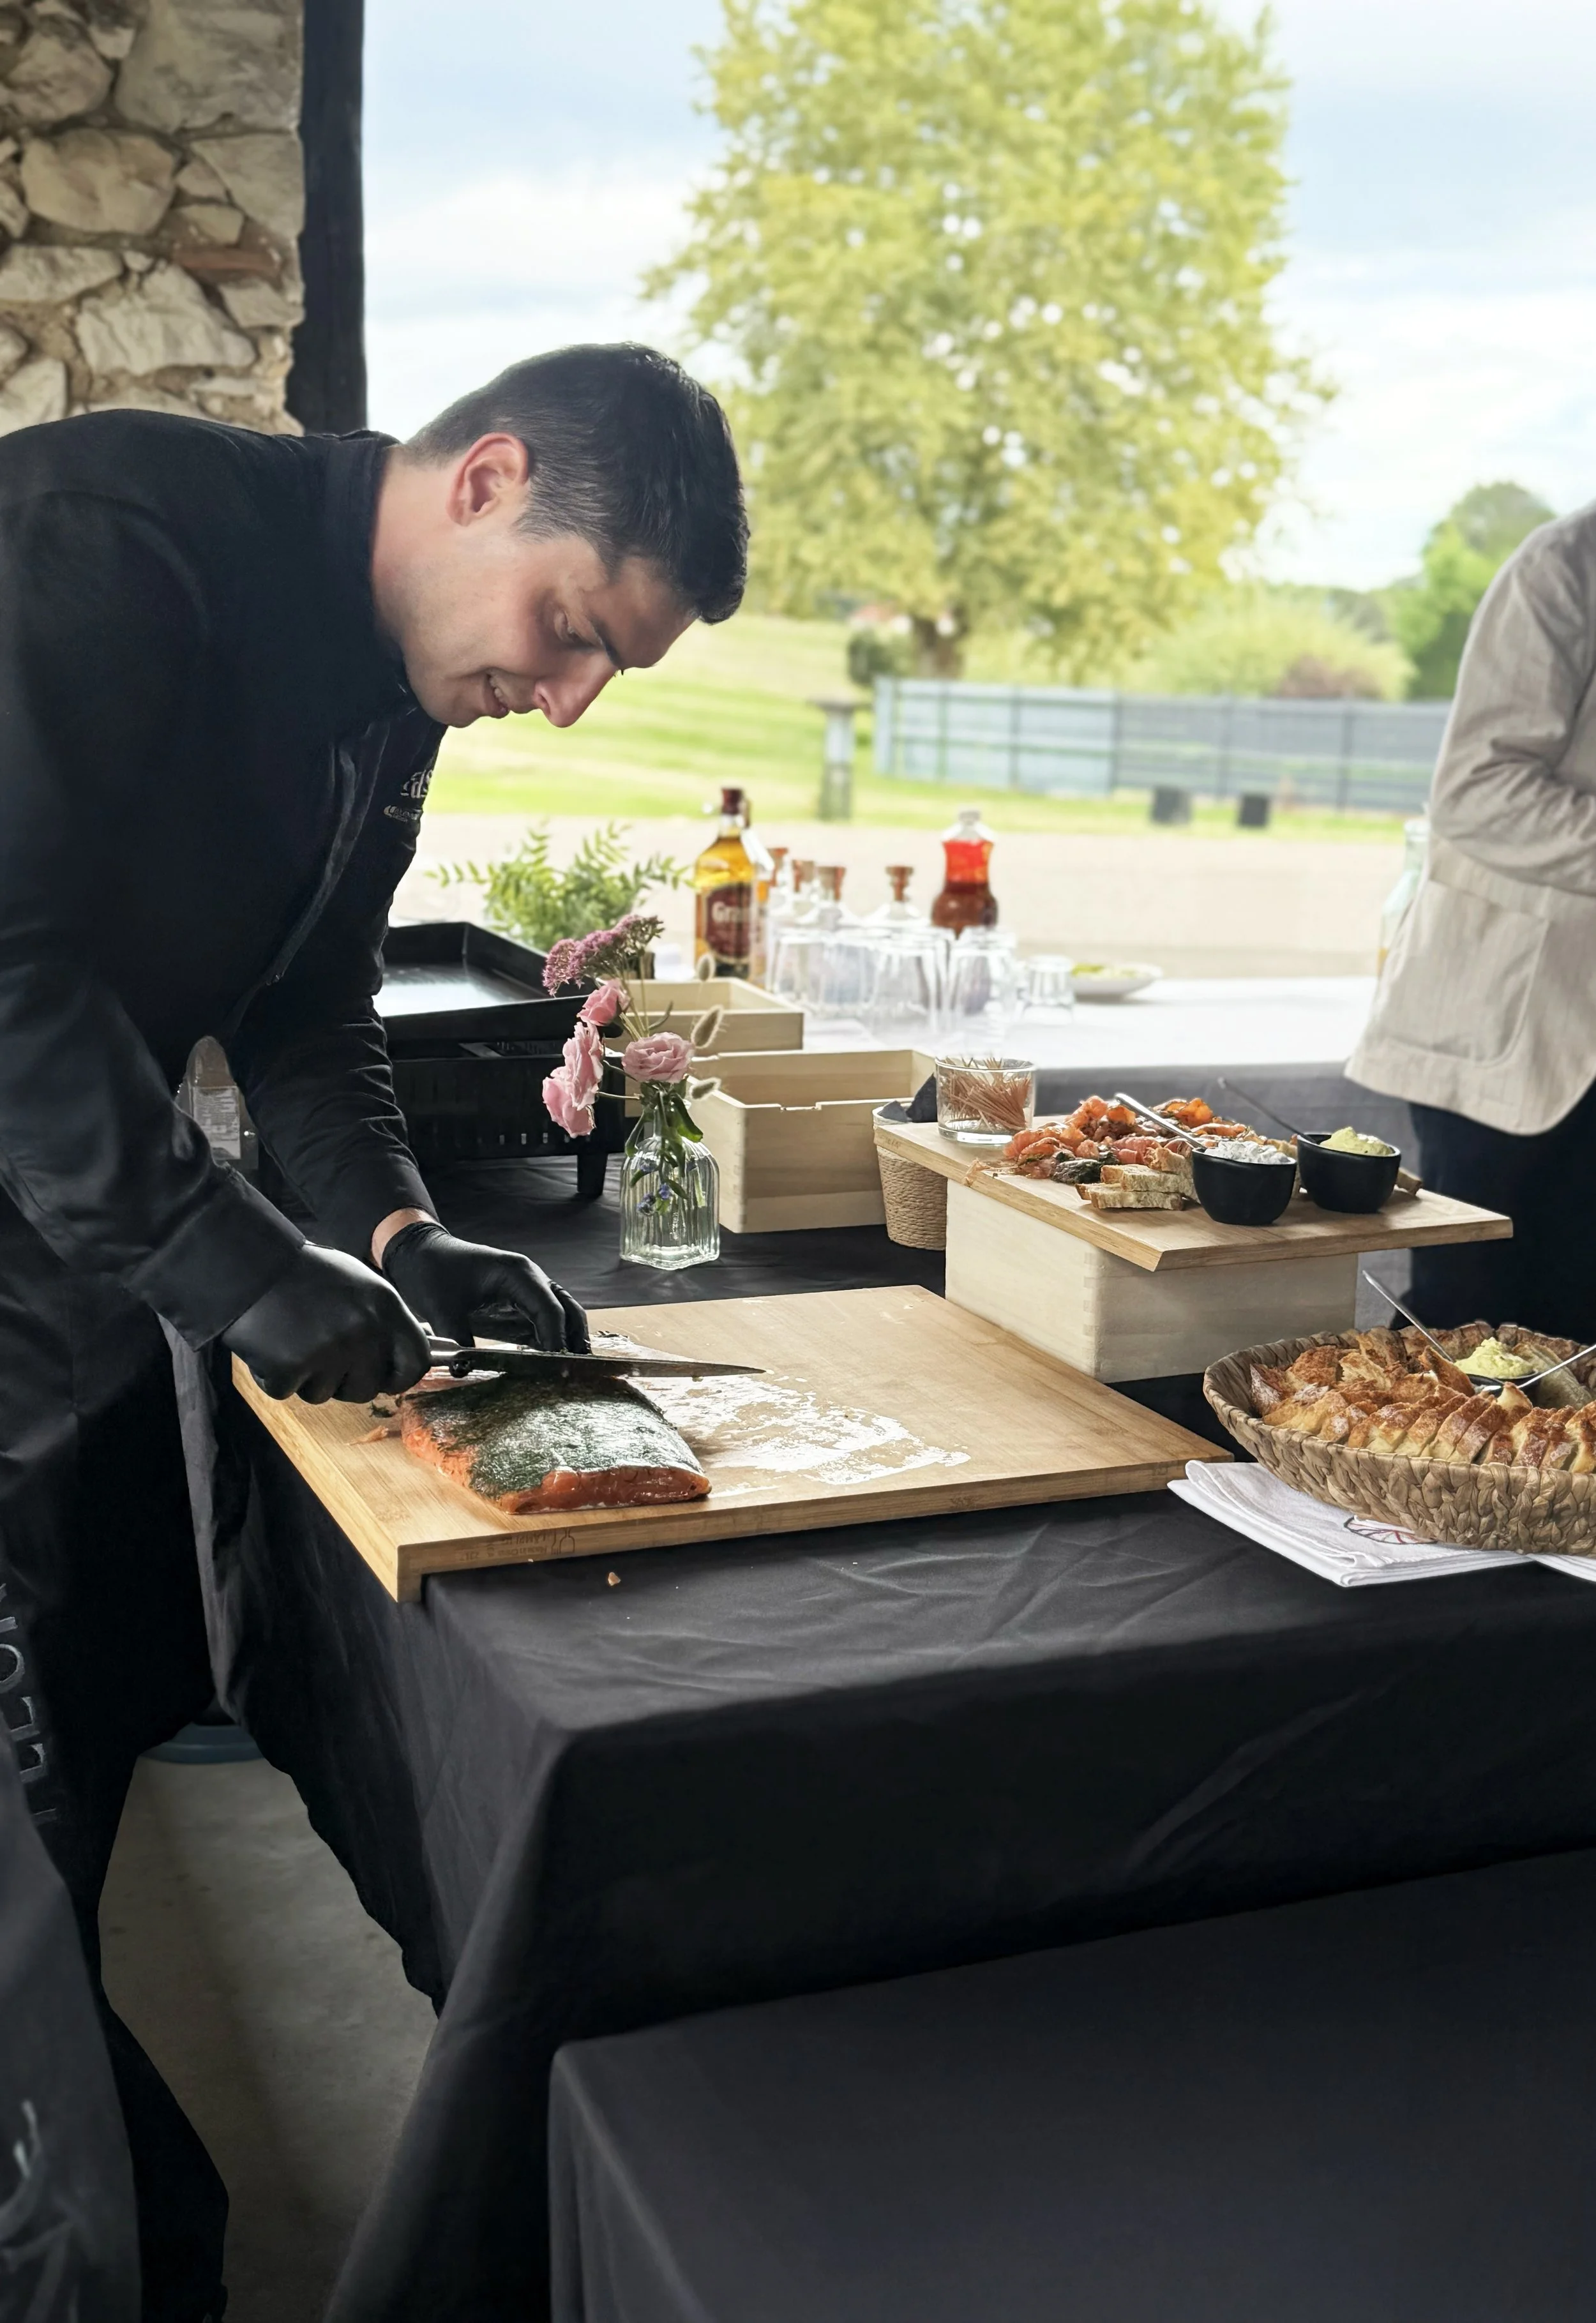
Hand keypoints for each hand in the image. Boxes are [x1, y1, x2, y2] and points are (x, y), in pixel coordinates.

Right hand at [223, 1244, 431, 1402]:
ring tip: (293, 1339)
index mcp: (384, 1308)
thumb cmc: (305, 1274)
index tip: (385, 1377)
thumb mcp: (360, 1284)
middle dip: (346, 1381)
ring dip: (308, 1377)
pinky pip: (288, 1392)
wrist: (250, 1265)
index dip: (399, 1376)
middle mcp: (362, 1332)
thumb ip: (384, 1319)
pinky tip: (270, 1345)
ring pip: (325, 1394)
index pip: (414, 1362)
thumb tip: (408, 1351)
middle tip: (322, 1354)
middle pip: (368, 1389)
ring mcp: (327, 1352)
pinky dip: (276, 1376)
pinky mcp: (290, 1368)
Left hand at [379, 1221, 589, 1353]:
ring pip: (562, 1313)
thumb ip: (457, 1340)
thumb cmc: (432, 1273)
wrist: (420, 1252)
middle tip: (576, 1375)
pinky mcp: (518, 1299)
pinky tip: (547, 1364)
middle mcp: (531, 1278)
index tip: (559, 1371)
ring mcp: (527, 1287)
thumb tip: (465, 1371)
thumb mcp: (441, 1309)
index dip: (557, 1341)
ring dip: (567, 1340)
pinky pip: (544, 1319)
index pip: (550, 1310)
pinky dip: (550, 1339)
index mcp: (518, 1274)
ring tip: (569, 1374)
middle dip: (574, 1341)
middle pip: (568, 1310)